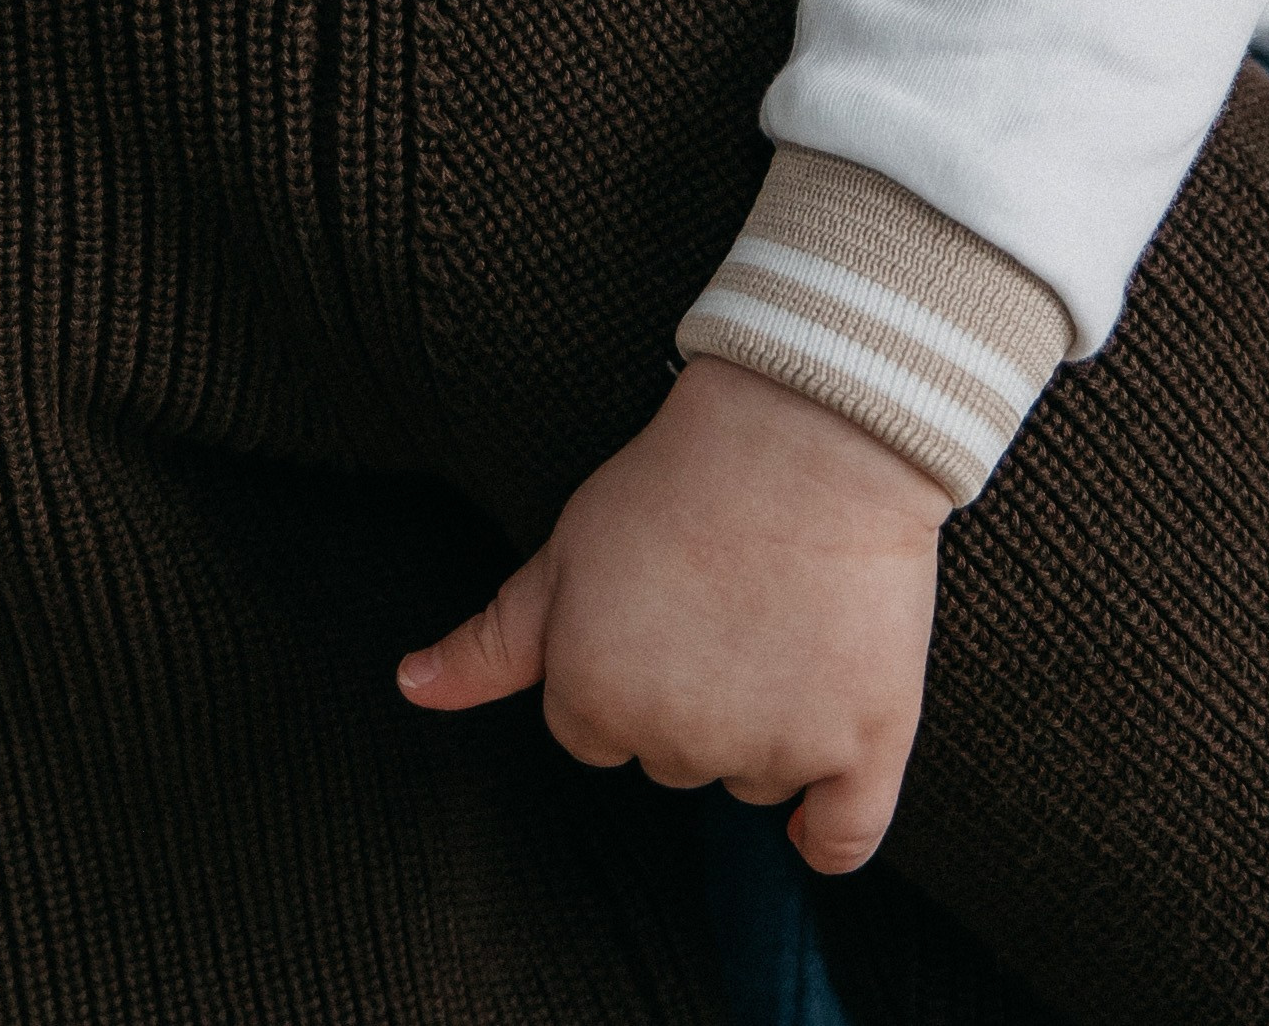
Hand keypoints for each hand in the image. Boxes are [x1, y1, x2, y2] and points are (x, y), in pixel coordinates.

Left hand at [396, 357, 947, 873]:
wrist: (803, 432)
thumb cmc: (677, 481)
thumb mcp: (562, 553)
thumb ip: (489, 643)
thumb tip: (409, 688)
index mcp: (593, 702)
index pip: (598, 734)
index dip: (629, 665)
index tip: (661, 605)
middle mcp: (676, 744)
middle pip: (674, 759)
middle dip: (693, 697)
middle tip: (722, 600)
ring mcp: (772, 752)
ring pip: (754, 779)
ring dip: (767, 725)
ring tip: (781, 615)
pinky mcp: (860, 746)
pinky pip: (841, 837)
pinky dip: (828, 826)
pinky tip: (820, 789)